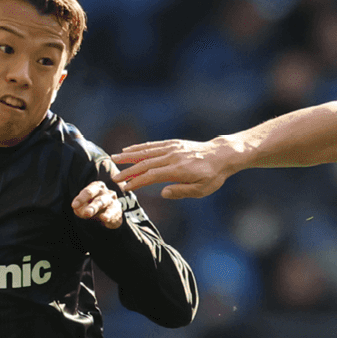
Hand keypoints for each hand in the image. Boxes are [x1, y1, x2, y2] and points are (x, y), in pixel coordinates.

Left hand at [70, 180, 124, 227]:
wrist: (108, 215)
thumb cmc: (93, 206)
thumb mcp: (84, 207)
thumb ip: (79, 208)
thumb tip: (77, 209)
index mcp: (96, 187)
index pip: (88, 191)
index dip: (81, 198)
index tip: (74, 205)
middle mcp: (105, 191)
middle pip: (97, 196)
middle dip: (91, 204)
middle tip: (85, 212)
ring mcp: (112, 200)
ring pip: (104, 202)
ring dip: (95, 208)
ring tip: (89, 214)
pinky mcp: (116, 210)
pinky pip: (112, 212)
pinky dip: (108, 215)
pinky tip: (104, 218)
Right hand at [110, 137, 236, 198]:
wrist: (222, 155)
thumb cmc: (213, 175)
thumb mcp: (202, 189)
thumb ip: (181, 192)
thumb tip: (163, 193)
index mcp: (178, 170)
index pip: (152, 176)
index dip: (137, 182)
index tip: (125, 187)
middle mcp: (173, 157)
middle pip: (146, 163)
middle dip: (128, 171)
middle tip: (114, 177)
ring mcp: (172, 148)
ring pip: (147, 152)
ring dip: (129, 156)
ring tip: (114, 158)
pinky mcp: (173, 144)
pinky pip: (153, 145)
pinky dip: (140, 147)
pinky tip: (129, 149)